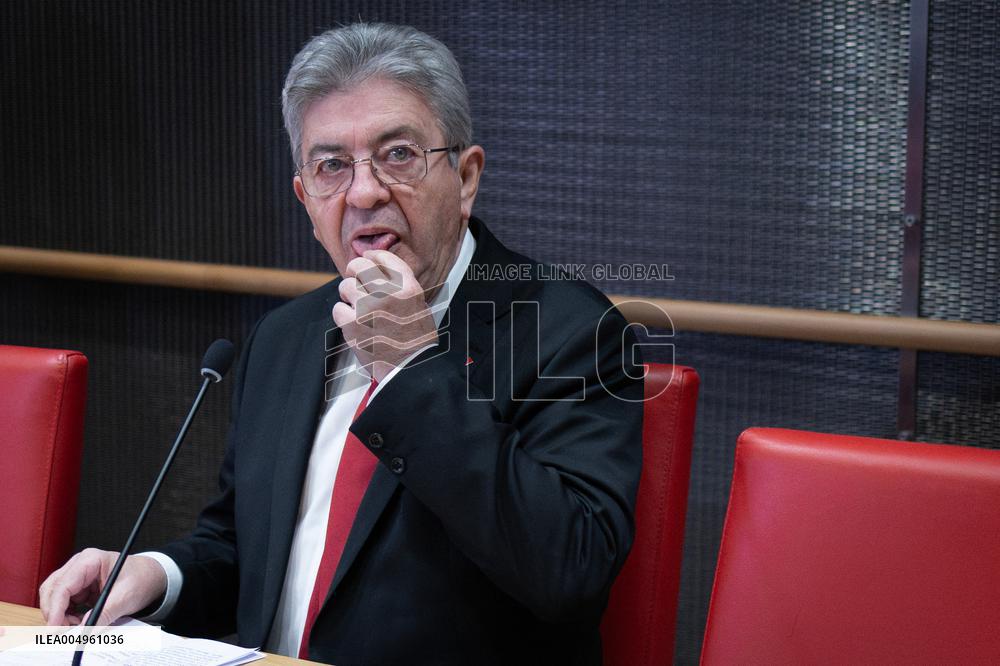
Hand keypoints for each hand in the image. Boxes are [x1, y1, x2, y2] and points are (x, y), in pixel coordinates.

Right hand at [39, 549, 166, 625]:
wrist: (151, 577)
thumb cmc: (141, 578)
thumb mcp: (127, 596)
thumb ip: (106, 612)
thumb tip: (85, 629)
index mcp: (90, 560)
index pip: (63, 585)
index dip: (56, 608)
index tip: (55, 627)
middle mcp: (79, 565)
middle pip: (52, 590)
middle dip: (55, 613)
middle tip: (64, 631)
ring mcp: (77, 576)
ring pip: (54, 597)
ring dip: (60, 615)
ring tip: (77, 625)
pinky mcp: (78, 587)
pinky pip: (63, 603)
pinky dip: (66, 615)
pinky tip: (80, 621)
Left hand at [332, 250, 437, 381]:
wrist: (410, 368)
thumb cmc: (415, 340)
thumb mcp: (419, 305)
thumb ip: (400, 286)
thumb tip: (377, 269)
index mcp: (408, 287)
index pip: (384, 257)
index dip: (372, 256)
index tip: (367, 258)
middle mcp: (388, 293)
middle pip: (359, 266)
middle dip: (354, 271)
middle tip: (354, 279)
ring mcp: (369, 308)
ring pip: (346, 286)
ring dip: (348, 295)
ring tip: (357, 307)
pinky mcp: (353, 324)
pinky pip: (337, 309)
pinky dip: (343, 315)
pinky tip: (353, 323)